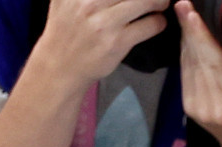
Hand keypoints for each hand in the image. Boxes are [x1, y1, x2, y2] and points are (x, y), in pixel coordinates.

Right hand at [35, 0, 169, 91]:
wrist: (60, 66)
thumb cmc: (66, 30)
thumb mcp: (63, 0)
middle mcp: (88, 2)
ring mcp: (103, 22)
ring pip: (145, 2)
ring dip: (159, 1)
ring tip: (161, 3)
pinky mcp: (117, 42)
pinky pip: (149, 25)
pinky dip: (158, 22)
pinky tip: (157, 22)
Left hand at [177, 1, 221, 146]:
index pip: (216, 62)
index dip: (199, 34)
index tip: (187, 10)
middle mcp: (216, 106)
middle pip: (198, 58)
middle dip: (189, 28)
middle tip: (185, 3)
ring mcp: (199, 107)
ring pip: (188, 62)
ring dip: (188, 38)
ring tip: (190, 16)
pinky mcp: (189, 106)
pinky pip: (185, 71)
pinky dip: (188, 52)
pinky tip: (192, 39)